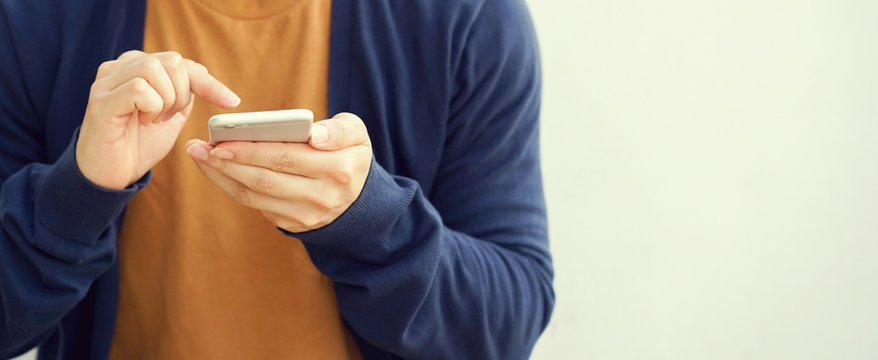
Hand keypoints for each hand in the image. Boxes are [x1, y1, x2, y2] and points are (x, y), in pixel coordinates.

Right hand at [76, 50, 239, 189]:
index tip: (232, 102)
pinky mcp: (101, 100)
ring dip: (167, 100)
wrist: (109, 176)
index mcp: (136, 67)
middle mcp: (119, 67)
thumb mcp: (170, 116)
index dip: (209, 82)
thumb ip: (184, 94)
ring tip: (154, 120)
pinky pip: (140, 88)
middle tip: (169, 117)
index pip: (181, 63)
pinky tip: (142, 122)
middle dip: (183, 94)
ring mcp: (107, 81)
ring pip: (155, 70)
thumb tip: (206, 77)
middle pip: (172, 61)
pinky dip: (151, 107)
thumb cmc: (137, 145)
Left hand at [185, 113, 372, 232]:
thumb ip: (339, 129)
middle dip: (230, 160)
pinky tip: (215, 169)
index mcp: (340, 168)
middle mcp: (323, 195)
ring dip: (222, 174)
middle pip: (267, 177)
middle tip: (201, 145)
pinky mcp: (292, 224)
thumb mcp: (356, 134)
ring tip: (199, 154)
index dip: (255, 150)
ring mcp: (306, 214)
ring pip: (256, 193)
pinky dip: (230, 185)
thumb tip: (313, 136)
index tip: (227, 140)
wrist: (357, 200)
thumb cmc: (348, 154)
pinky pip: (255, 204)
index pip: (290, 157)